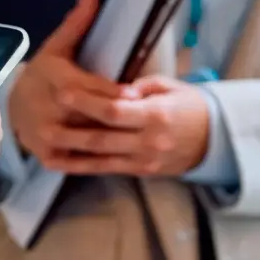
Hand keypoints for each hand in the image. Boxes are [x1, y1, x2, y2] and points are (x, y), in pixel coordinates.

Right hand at [8, 0, 132, 162]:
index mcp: (52, 79)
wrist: (13, 108)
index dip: (113, 91)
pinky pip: (82, 160)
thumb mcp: (57, 47)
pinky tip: (124, 154)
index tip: (137, 94)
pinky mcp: (49, 157)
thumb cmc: (43, 75)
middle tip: (149, 117)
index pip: (88, 87)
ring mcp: (47, 136)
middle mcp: (47, 109)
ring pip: (90, 141)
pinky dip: (104, 159)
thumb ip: (78, 23)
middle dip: (121, 118)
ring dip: (118, 142)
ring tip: (143, 137)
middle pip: (91, 115)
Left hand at [45, 75, 210, 176]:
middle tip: (44, 116)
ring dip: (71, 150)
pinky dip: (83, 165)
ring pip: (101, 157)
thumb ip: (142, 87)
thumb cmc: (190, 105)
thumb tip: (119, 90)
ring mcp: (144, 160)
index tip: (64, 91)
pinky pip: (107, 169)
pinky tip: (63, 160)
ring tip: (45, 141)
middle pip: (104, 136)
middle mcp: (149, 141)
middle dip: (71, 127)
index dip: (88, 103)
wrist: (214, 139)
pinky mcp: (141, 172)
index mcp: (157, 115)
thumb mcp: (170, 87)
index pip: (116, 110)